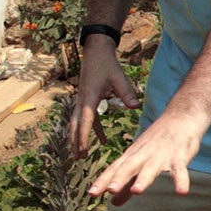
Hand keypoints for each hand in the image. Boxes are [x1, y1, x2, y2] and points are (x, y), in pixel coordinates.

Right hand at [70, 40, 139, 158]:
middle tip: (77, 158)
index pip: (86, 122)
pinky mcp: (86, 99)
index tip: (82, 151)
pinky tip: (102, 139)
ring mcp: (82, 100)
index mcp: (89, 98)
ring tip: (81, 154)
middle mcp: (82, 101)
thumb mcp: (119, 78)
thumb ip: (126, 93)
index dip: (83, 138)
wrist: (96, 51)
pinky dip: (92, 129)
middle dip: (75, 142)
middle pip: (76, 126)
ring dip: (79, 138)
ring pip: (77, 123)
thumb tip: (134, 106)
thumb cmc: (107, 64)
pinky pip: (87, 118)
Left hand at [88, 107, 209, 204]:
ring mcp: (162, 155)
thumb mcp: (140, 161)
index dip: (103, 181)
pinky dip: (181, 180)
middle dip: (119, 178)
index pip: (115, 169)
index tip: (91, 193)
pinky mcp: (179, 156)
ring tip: (137, 191)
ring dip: (144, 179)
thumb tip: (114, 202)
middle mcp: (144, 155)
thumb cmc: (157, 141)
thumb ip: (128, 183)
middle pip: (130, 167)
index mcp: (132, 156)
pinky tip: (182, 192)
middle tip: (110, 190)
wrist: (182, 116)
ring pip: (152, 168)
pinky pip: (180, 170)